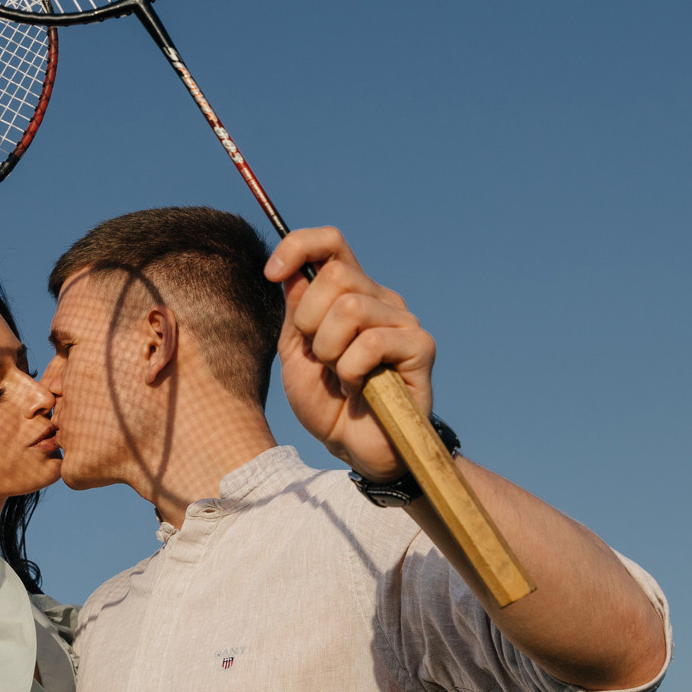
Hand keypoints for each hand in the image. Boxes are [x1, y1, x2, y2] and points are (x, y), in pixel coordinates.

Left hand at [265, 227, 432, 480]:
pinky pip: (372, 342)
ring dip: (331, 352)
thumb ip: (295, 308)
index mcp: (350, 292)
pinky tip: (360, 389)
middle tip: (320, 358)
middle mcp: (380, 299)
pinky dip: (352, 371)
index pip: (331, 242)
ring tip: (340, 377)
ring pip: (352, 309)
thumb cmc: (327, 402)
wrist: (353, 448)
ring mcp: (402, 321)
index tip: (272, 274)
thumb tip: (292, 267)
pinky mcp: (420, 347)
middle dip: (310, 322)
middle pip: (335, 276)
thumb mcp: (296, 351)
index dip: (298, 246)